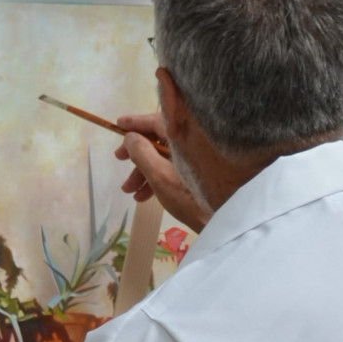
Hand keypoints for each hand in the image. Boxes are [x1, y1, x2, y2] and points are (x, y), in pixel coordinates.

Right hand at [114, 115, 206, 232]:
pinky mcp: (199, 172)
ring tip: (128, 190)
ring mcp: (197, 158)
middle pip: (159, 138)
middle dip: (137, 151)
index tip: (118, 125)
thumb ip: (141, 153)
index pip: (158, 120)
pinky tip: (143, 196)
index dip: (136, 122)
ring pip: (164, 155)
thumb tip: (130, 137)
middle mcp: (193, 142)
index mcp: (186, 136)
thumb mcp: (159, 176)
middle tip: (118, 159)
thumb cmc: (190, 198)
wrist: (224, 221)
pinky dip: (158, 177)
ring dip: (143, 170)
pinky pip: (174, 167)